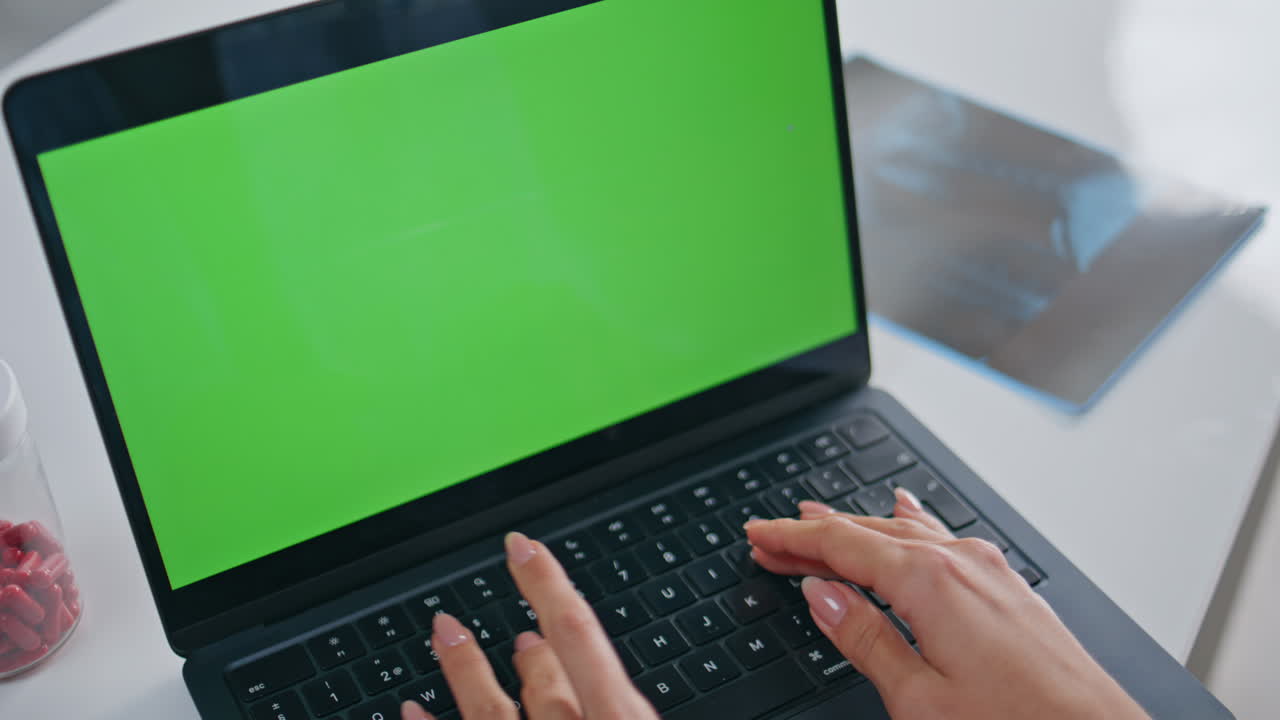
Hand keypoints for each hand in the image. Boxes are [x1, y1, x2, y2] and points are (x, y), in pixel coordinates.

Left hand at [401, 532, 659, 719]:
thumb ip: (634, 709)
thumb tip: (629, 694)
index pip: (579, 636)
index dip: (548, 584)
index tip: (524, 548)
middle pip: (546, 677)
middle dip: (535, 643)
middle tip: (524, 626)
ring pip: (491, 711)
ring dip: (463, 667)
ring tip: (444, 631)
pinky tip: (410, 708)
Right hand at [745, 489, 1148, 719]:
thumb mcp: (918, 697)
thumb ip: (865, 637)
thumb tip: (822, 594)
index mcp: (929, 583)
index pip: (841, 547)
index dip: (792, 540)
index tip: (758, 537)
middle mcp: (961, 563)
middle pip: (869, 533)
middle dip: (816, 534)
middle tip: (773, 539)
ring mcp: (989, 570)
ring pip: (906, 533)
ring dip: (857, 530)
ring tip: (821, 522)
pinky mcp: (1009, 587)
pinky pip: (945, 538)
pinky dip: (911, 524)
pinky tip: (908, 513)